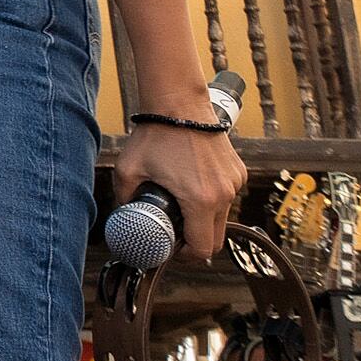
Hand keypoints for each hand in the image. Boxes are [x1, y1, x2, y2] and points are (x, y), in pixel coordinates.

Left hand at [114, 110, 243, 260]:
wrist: (179, 104)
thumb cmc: (155, 135)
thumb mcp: (127, 170)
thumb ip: (123, 199)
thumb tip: (121, 217)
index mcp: (201, 200)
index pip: (203, 248)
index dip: (186, 255)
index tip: (172, 248)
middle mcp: (224, 194)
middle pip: (215, 239)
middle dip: (195, 242)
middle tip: (175, 233)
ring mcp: (234, 182)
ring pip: (223, 218)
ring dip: (204, 220)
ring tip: (182, 207)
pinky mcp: (239, 171)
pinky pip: (227, 197)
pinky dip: (213, 200)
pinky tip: (194, 188)